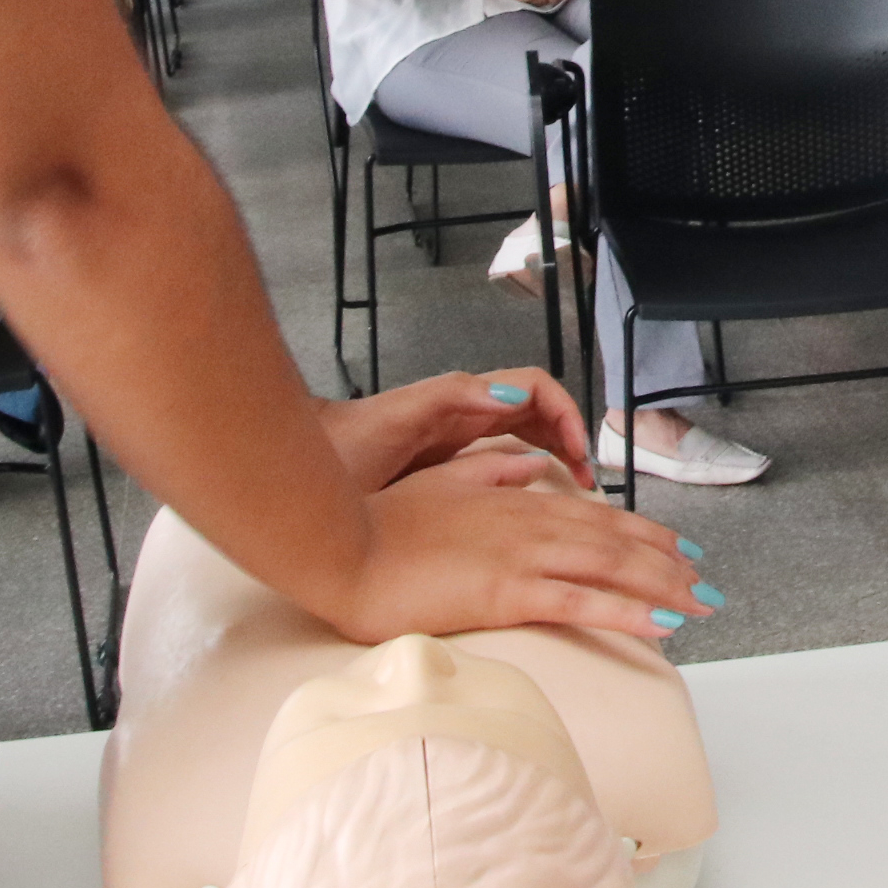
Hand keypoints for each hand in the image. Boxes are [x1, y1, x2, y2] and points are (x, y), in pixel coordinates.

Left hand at [324, 368, 592, 490]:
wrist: (300, 471)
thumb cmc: (345, 444)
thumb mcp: (401, 418)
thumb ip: (454, 397)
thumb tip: (515, 395)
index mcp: (463, 398)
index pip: (536, 388)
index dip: (565, 413)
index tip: (577, 452)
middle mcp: (467, 412)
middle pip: (539, 411)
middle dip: (570, 436)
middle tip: (587, 477)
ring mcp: (459, 436)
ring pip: (527, 435)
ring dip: (556, 454)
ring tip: (573, 489)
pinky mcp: (448, 462)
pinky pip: (504, 458)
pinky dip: (530, 472)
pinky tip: (534, 498)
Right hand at [336, 449, 702, 644]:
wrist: (341, 549)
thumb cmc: (380, 525)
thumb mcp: (442, 486)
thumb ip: (488, 474)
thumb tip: (523, 466)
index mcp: (516, 501)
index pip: (597, 516)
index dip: (644, 532)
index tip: (677, 549)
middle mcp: (531, 522)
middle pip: (617, 541)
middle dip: (669, 563)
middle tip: (706, 582)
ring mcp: (522, 555)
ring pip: (612, 567)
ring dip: (666, 586)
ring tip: (703, 603)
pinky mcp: (507, 591)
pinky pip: (582, 601)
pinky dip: (631, 610)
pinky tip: (666, 623)